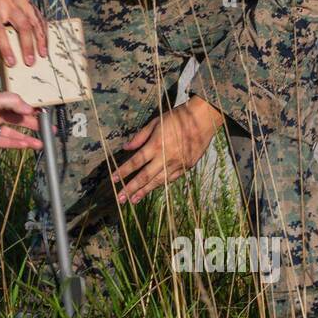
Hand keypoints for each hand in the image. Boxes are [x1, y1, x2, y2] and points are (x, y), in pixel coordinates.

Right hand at [0, 0, 47, 68]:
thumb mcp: (16, 1)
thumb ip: (26, 16)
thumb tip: (36, 43)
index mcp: (22, 0)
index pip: (36, 21)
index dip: (41, 39)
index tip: (43, 54)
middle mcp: (9, 2)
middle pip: (22, 25)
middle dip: (28, 46)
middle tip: (30, 62)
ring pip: (1, 31)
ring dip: (7, 50)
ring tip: (11, 63)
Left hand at [0, 89, 42, 149]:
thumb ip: (11, 101)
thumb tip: (30, 108)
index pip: (19, 105)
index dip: (32, 110)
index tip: (46, 115)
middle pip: (18, 120)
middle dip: (34, 125)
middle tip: (50, 131)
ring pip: (13, 133)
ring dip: (28, 138)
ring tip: (43, 143)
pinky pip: (3, 143)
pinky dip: (16, 145)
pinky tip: (28, 146)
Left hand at [109, 97, 223, 203]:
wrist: (204, 119)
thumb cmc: (177, 117)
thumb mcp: (155, 122)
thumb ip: (140, 137)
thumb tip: (126, 147)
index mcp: (156, 145)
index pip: (136, 162)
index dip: (123, 172)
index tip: (113, 179)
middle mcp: (165, 157)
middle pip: (145, 176)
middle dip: (131, 188)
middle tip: (120, 198)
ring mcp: (177, 164)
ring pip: (158, 181)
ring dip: (144, 191)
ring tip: (133, 200)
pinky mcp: (186, 167)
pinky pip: (170, 179)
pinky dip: (160, 185)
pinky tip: (152, 189)